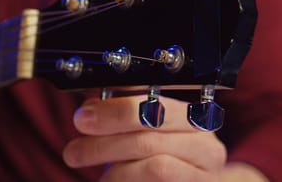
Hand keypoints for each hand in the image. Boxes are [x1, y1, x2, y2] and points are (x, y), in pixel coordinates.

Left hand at [63, 95, 226, 180]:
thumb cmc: (158, 156)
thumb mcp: (142, 128)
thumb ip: (122, 112)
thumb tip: (91, 108)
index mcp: (195, 118)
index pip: (156, 107)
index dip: (116, 112)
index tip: (84, 117)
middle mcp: (207, 147)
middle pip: (151, 139)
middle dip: (105, 144)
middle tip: (74, 151)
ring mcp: (204, 176)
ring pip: (155, 168)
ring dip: (115, 170)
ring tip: (94, 172)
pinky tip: (111, 181)